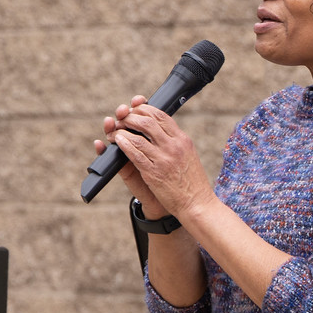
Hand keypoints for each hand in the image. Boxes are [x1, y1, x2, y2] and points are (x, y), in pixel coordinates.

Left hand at [103, 99, 215, 220]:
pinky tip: (117, 141)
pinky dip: (123, 144)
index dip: (144, 109)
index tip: (135, 110)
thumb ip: (175, 142)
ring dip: (122, 130)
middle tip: (122, 119)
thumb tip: (159, 129)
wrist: (197, 204)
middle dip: (130, 117)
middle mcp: (174, 146)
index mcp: (183, 140)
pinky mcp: (153, 172)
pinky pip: (134, 153)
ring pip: (137, 136)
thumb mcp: (188, 155)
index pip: (161, 116)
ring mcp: (163, 159)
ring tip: (115, 130)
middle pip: (147, 121)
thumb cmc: (192, 182)